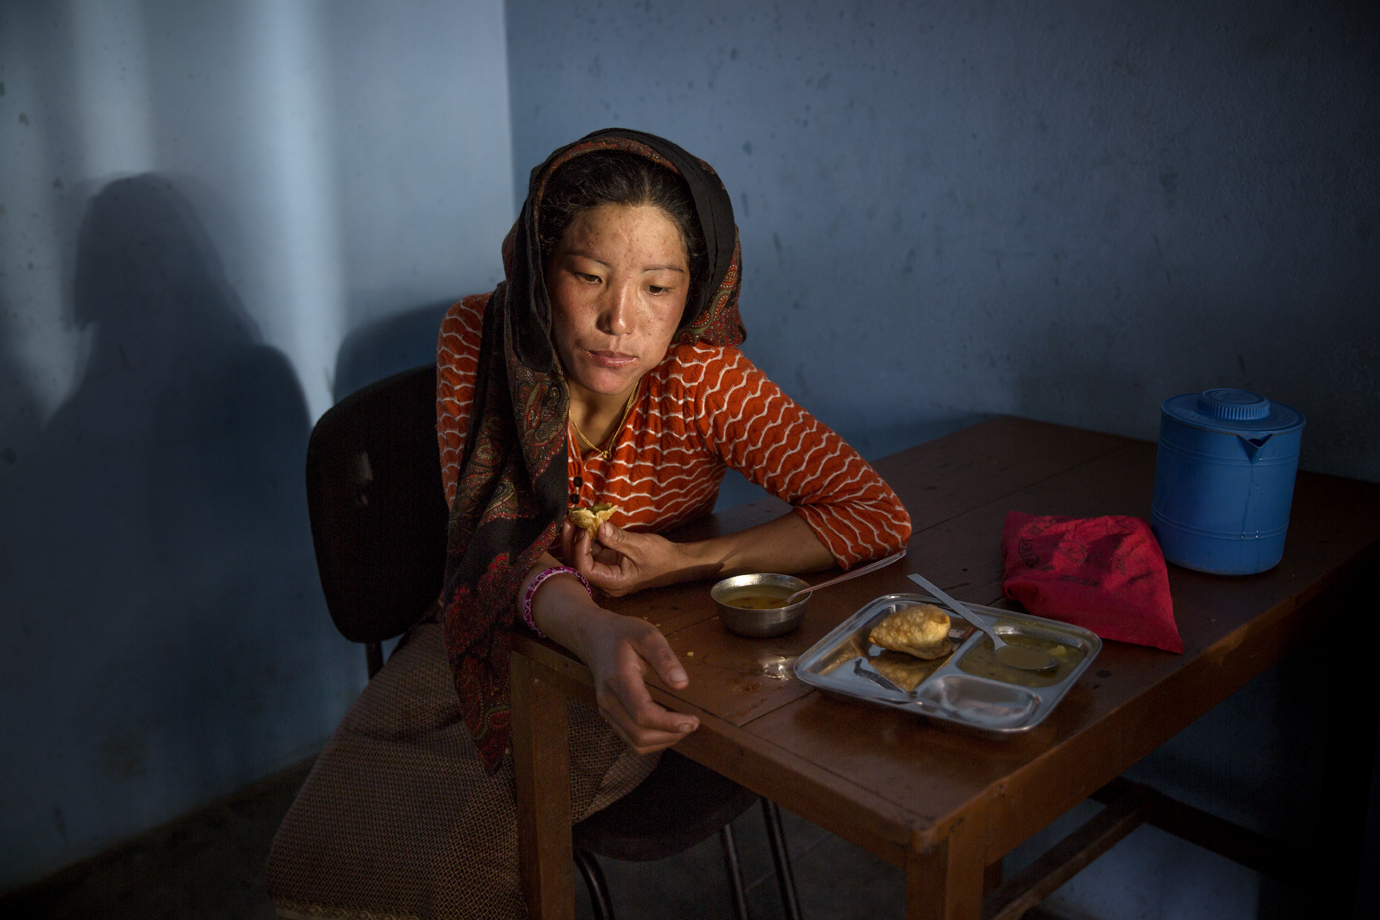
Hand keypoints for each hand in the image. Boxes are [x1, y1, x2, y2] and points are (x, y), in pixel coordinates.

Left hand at [561, 520, 687, 596]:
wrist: (674, 562)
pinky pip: (591, 552)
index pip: (585, 569)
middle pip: (578, 564)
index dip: (580, 550)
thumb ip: (618, 538)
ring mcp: (605, 572)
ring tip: (573, 519)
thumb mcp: (641, 546)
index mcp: (613, 582)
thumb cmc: (661, 557)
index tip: (585, 530)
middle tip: (570, 520)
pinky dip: (586, 538)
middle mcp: (605, 581)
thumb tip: (598, 526)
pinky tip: (583, 524)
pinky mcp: (607, 562)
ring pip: (581, 557)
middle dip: (571, 542)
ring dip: (575, 539)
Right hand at [579, 608, 699, 752]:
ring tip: (682, 727)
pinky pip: (630, 739)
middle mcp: (609, 701)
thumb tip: (682, 683)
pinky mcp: (609, 715)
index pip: (643, 714)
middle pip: (639, 735)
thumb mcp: (647, 635)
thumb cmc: (623, 634)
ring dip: (662, 741)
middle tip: (693, 723)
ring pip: (635, 742)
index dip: (669, 724)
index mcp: (619, 680)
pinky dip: (652, 740)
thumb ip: (664, 658)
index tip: (692, 721)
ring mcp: (606, 710)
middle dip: (670, 735)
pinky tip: (667, 727)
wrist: (595, 637)